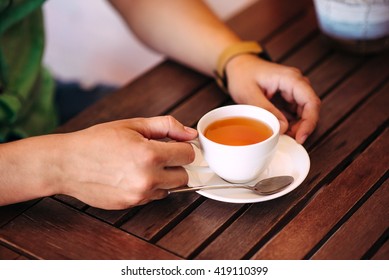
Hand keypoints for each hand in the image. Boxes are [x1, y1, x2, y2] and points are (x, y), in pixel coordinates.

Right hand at [56, 116, 196, 208]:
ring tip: (142, 165)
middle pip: (184, 176)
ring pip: (169, 189)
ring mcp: (139, 195)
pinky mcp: (131, 204)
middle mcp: (148, 178)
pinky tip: (131, 176)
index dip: (183, 148)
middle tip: (159, 155)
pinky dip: (149, 188)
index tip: (175, 146)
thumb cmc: (97, 141)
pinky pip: (152, 197)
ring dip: (163, 178)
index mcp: (151, 155)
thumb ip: (167, 126)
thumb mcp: (133, 125)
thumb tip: (190, 133)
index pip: (188, 155)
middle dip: (176, 165)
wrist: (67, 164)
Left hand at [225, 54, 320, 143]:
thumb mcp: (249, 94)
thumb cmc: (242, 74)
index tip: (301, 137)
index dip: (309, 122)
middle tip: (290, 140)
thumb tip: (283, 128)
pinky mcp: (287, 97)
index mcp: (290, 78)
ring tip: (282, 136)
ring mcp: (292, 90)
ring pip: (303, 112)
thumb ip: (266, 110)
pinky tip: (280, 130)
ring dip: (296, 126)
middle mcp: (296, 83)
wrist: (238, 66)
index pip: (311, 101)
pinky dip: (290, 123)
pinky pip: (294, 113)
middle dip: (302, 127)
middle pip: (310, 109)